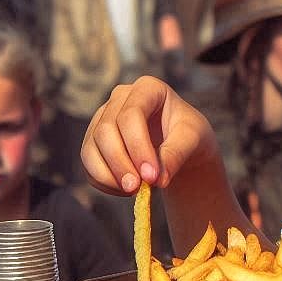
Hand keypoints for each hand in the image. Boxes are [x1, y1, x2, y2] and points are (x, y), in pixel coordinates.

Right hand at [81, 75, 218, 195]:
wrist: (181, 145)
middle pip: (106, 131)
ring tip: (135, 192)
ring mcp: (103, 118)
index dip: (138, 146)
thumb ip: (177, 154)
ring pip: (90, 149)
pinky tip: (126, 191)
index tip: (152, 176)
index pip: (132, 114)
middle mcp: (120, 98)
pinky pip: (89, 165)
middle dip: (120, 163)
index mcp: (147, 88)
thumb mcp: (193, 140)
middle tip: (138, 189)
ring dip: (108, 176)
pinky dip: (104, 183)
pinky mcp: (94, 142)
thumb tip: (158, 179)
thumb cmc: (189, 135)